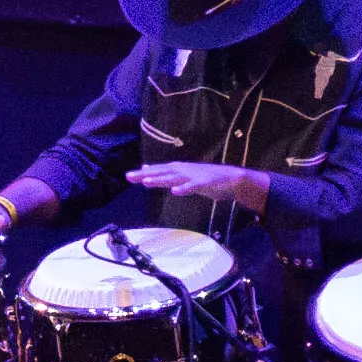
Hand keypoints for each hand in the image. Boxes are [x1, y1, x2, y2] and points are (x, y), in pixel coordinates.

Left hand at [126, 159, 268, 212]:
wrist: (233, 180)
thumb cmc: (207, 179)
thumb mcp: (184, 176)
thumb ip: (167, 175)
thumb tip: (148, 171)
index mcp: (180, 169)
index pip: (159, 170)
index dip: (144, 172)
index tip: (128, 175)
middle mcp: (185, 171)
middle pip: (162, 172)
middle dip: (146, 174)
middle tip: (129, 177)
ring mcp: (194, 176)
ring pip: (174, 178)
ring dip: (160, 179)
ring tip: (146, 182)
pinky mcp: (205, 184)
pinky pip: (193, 187)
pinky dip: (184, 189)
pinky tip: (175, 192)